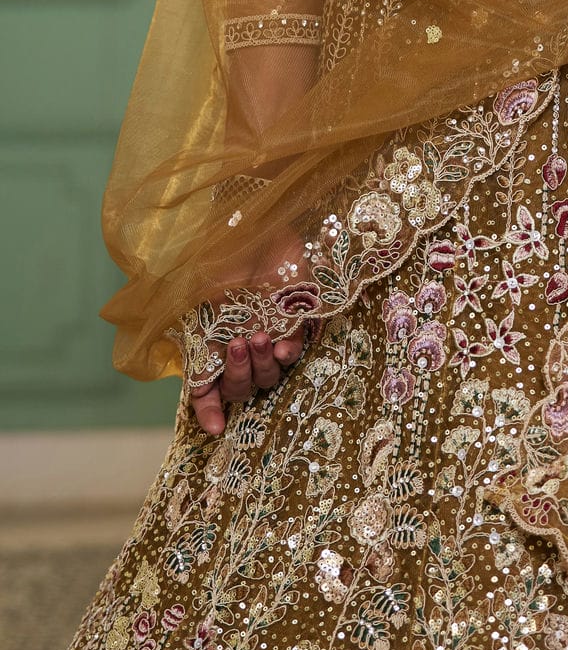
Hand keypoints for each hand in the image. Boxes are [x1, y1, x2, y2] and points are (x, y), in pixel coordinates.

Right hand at [189, 225, 314, 436]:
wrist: (257, 222)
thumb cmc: (222, 255)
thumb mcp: (197, 292)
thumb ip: (191, 328)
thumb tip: (187, 362)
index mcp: (212, 344)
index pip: (207, 390)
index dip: (210, 411)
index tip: (216, 427)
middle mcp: (240, 346)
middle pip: (241, 387)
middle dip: (239, 375)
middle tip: (238, 344)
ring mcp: (270, 335)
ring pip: (270, 375)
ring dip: (262, 365)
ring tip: (260, 337)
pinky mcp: (297, 320)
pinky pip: (297, 349)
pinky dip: (290, 352)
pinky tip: (286, 345)